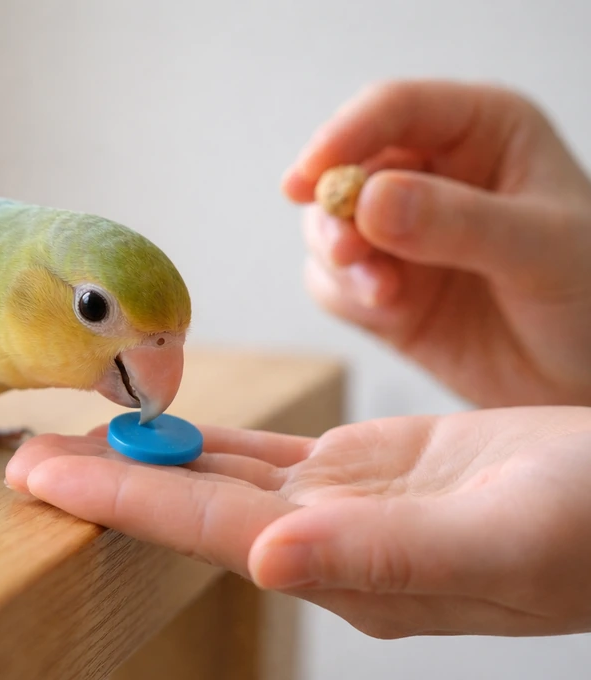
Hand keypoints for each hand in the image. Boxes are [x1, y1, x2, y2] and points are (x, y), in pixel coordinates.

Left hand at [6, 408, 590, 637]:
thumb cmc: (590, 527)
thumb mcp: (498, 540)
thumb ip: (379, 558)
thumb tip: (266, 563)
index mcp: (344, 570)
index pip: (205, 531)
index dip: (121, 503)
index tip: (40, 479)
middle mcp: (323, 545)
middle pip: (191, 507)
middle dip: (105, 483)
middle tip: (17, 459)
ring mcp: (337, 508)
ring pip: (217, 477)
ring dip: (142, 457)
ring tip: (67, 440)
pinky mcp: (358, 470)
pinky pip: (260, 454)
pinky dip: (205, 438)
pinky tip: (161, 424)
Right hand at [284, 79, 590, 407]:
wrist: (583, 377)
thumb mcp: (541, 249)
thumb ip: (460, 223)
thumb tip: (368, 202)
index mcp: (481, 130)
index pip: (395, 110)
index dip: (343, 136)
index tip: (308, 179)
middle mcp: (432, 174)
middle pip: (345, 168)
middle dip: (333, 211)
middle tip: (345, 250)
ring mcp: (400, 233)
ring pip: (326, 226)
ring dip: (338, 259)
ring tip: (381, 293)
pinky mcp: (381, 287)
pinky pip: (331, 281)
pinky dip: (345, 295)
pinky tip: (388, 311)